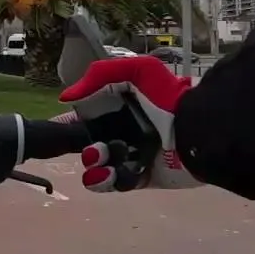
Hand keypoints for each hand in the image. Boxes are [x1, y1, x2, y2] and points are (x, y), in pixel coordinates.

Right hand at [58, 55, 202, 190]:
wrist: (198, 131)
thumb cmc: (167, 98)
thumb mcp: (137, 70)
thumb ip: (99, 76)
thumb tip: (66, 98)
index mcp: (119, 106)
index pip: (86, 114)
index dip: (69, 121)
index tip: (56, 128)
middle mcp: (122, 131)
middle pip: (86, 142)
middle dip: (82, 145)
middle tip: (93, 147)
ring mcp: (129, 156)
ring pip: (95, 166)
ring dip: (93, 163)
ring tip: (102, 159)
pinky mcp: (138, 178)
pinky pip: (112, 183)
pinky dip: (104, 180)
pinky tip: (109, 173)